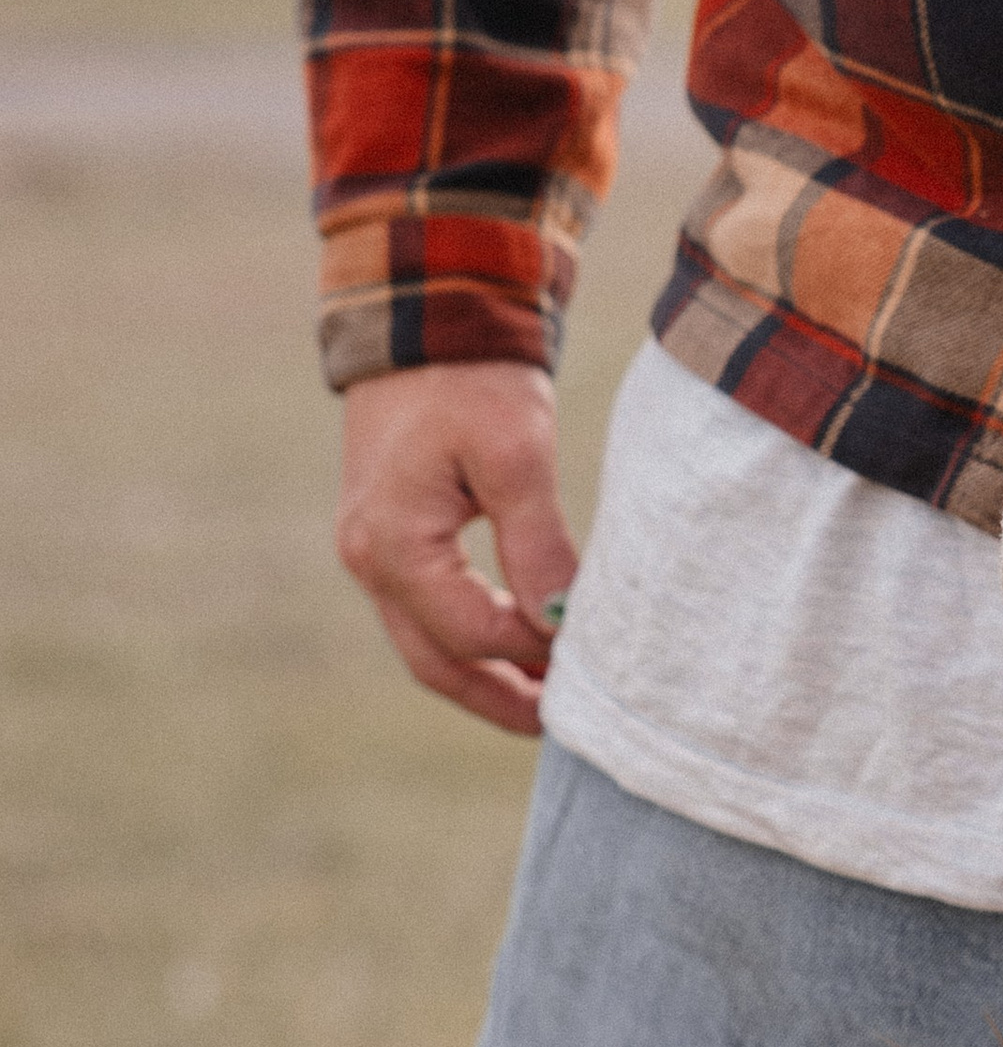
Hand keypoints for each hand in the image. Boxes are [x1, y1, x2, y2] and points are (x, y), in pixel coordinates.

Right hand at [336, 362, 578, 737]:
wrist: (427, 320)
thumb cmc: (472, 380)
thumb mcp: (517, 457)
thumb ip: (537, 545)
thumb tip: (562, 623)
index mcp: (392, 544)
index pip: (471, 632)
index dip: (532, 651)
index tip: (591, 655)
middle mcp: (367, 560)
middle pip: (435, 663)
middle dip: (501, 698)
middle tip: (566, 727)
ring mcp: (369, 553)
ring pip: (427, 644)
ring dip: (487, 674)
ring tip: (552, 697)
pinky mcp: (387, 539)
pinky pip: (427, 611)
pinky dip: (473, 637)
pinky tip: (524, 645)